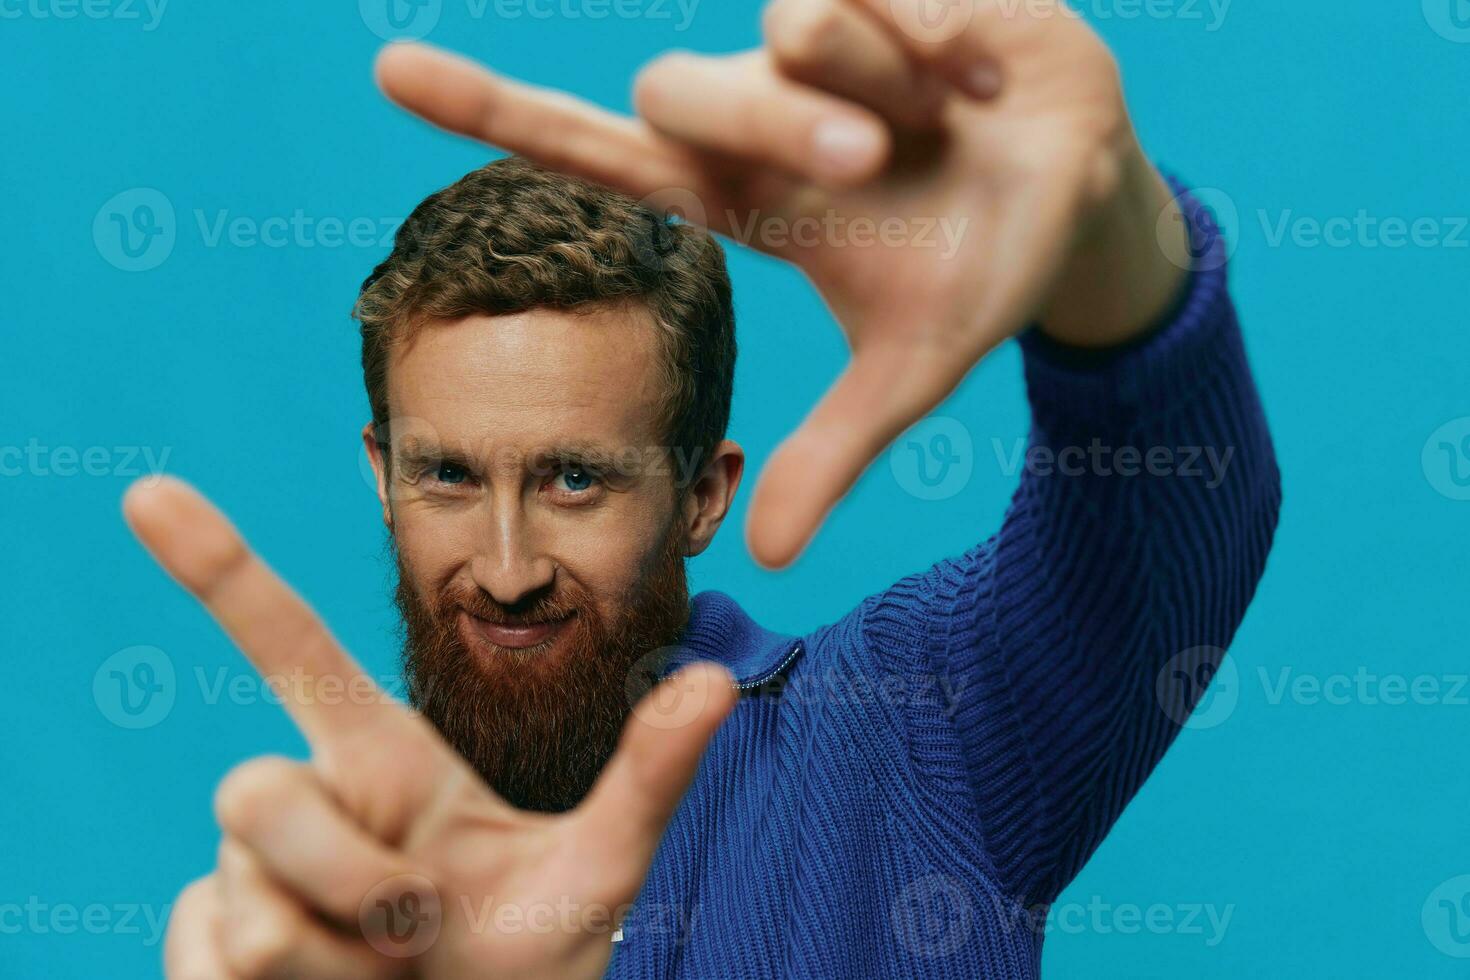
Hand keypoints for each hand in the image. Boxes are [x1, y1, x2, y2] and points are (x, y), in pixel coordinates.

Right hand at [128, 477, 735, 978]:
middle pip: (250, 792)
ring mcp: (250, 879)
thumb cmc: (540, 954)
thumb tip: (715, 680)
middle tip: (423, 929)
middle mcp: (309, 802)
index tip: (148, 492)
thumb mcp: (601, 865)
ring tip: (396, 977)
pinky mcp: (209, 949)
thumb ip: (648, 773)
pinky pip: (202, 963)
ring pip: (246, 905)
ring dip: (338, 965)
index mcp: (385, 757)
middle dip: (346, 877)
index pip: (290, 648)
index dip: (219, 569)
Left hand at [373, 0, 1188, 567]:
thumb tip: (764, 558)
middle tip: (874, 161)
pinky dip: (938, 33)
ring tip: (953, 113)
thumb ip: (833, 452)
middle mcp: (752, 107)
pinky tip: (977, 70)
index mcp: (737, 194)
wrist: (1083, 198)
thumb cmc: (980, 276)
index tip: (387, 68)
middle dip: (782, 130)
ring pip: (786, 24)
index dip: (491, 109)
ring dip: (876, 84)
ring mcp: (810, 36)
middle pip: (679, 90)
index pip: (590, 150)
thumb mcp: (910, 372)